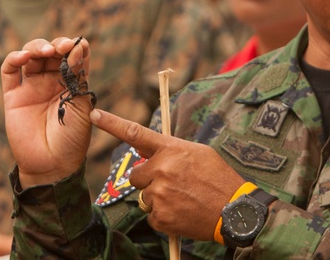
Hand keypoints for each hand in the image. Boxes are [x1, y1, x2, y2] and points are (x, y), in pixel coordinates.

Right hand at [1, 36, 94, 187]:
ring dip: (37, 47)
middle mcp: (51, 81)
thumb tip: (78, 45)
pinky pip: (9, 71)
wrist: (52, 165)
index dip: (74, 46)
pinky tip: (23, 57)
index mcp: (71, 82)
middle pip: (50, 52)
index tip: (77, 44)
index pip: (72, 55)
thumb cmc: (72, 137)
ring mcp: (32, 87)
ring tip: (46, 52)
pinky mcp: (13, 96)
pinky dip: (14, 59)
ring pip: (30, 56)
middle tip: (62, 47)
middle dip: (56, 45)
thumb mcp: (81, 104)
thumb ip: (77, 75)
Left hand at [91, 109, 246, 240]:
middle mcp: (161, 169)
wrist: (234, 210)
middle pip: (136, 175)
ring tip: (182, 199)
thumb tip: (150, 153)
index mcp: (171, 149)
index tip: (95, 114)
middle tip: (172, 184)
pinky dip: (164, 216)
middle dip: (149, 180)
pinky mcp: (161, 217)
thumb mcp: (198, 153)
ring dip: (157, 199)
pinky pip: (151, 216)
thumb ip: (171, 151)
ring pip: (144, 197)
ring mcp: (159, 194)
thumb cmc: (218, 178)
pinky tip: (182, 212)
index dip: (112, 123)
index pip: (135, 133)